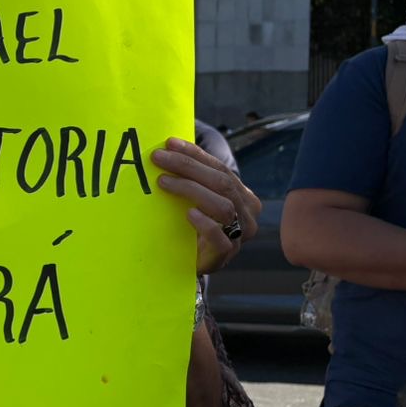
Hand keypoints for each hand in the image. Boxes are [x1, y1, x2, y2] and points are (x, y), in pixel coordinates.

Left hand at [152, 137, 261, 275]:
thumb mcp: (195, 199)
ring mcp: (239, 235)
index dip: (195, 155)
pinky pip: (221, 238)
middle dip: (188, 166)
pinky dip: (206, 224)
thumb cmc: (191, 226)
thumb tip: (167, 149)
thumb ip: (192, 179)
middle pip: (222, 183)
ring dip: (191, 190)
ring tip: (163, 182)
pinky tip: (189, 214)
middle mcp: (246, 213)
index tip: (170, 143)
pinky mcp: (226, 255)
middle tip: (159, 158)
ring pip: (223, 206)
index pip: (220, 169)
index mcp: (242, 195)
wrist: (189, 263)